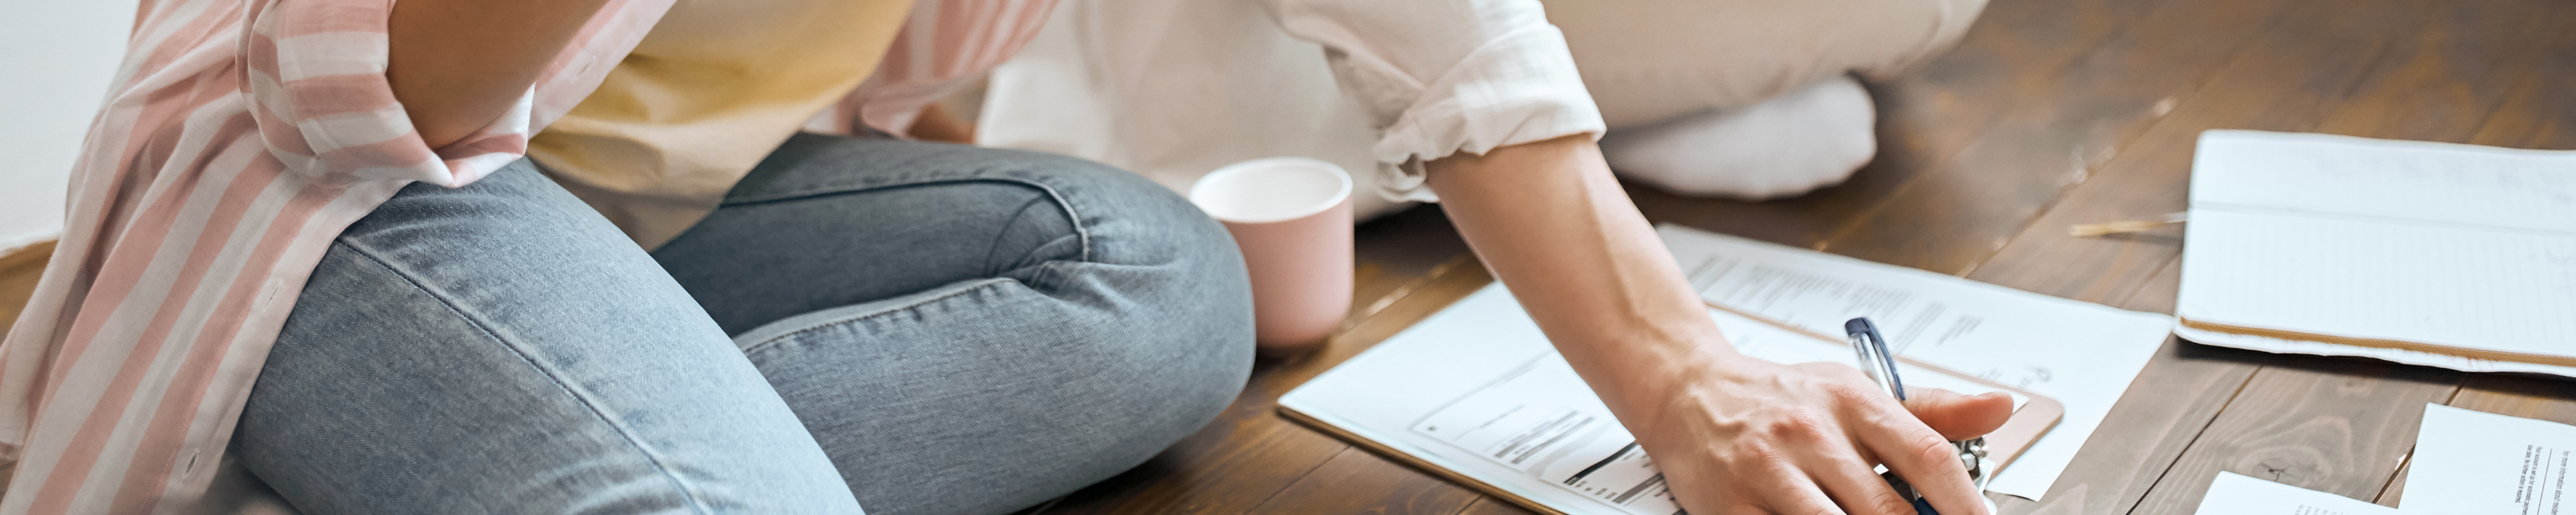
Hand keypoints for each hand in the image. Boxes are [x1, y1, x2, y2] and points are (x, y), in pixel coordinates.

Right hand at [1631, 352, 2012, 514]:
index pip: (1927, 457)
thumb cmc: (1780, 398)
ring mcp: (1767, 472)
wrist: (1687, 392)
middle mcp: (1809, 433)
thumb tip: (2002, 407)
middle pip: (1887, 510)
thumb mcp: (1855, 390)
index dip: (1966, 505)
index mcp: (1851, 401)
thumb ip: (1931, 410)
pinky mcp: (1731, 506)